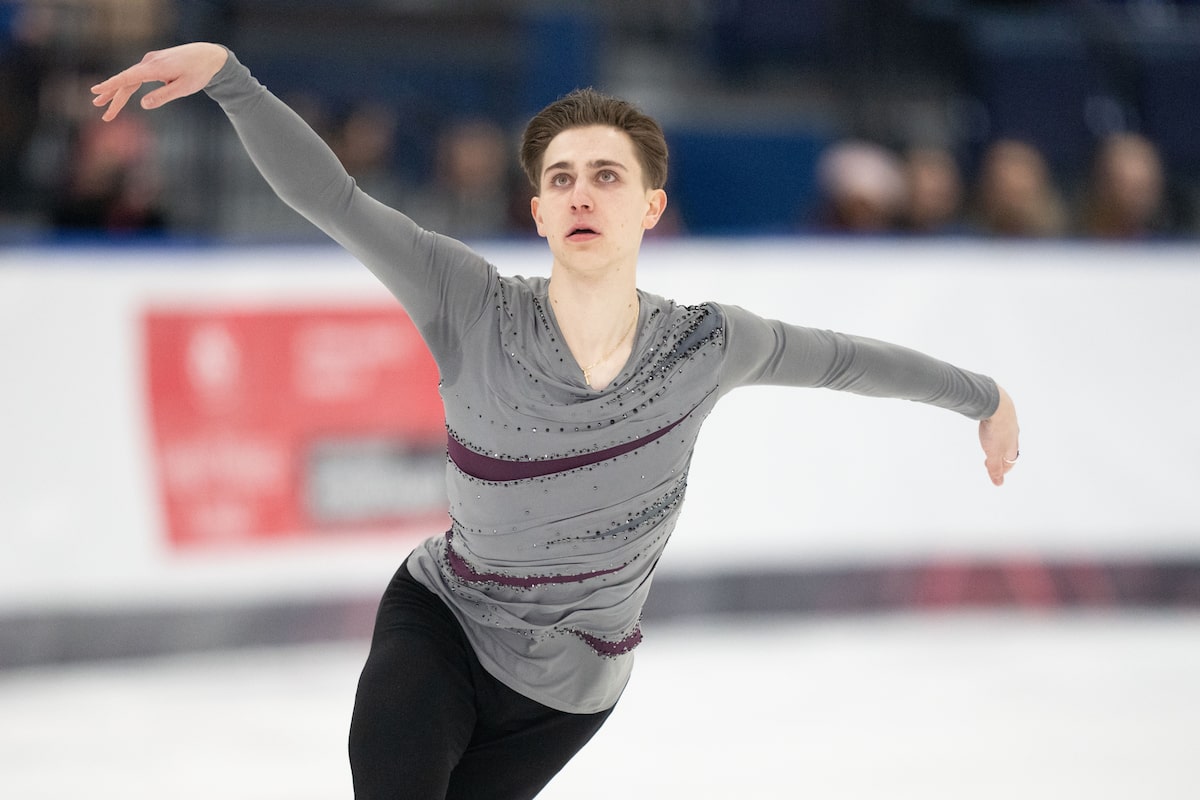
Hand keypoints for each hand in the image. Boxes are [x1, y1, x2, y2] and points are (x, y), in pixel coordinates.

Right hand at [91, 43, 227, 121]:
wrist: (208, 55)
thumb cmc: (198, 72)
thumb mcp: (184, 88)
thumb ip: (163, 96)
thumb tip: (142, 104)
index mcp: (154, 68)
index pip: (127, 78)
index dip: (111, 85)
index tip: (96, 91)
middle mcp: (149, 62)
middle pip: (126, 81)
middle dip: (112, 96)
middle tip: (101, 111)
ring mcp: (150, 61)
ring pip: (130, 78)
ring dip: (118, 92)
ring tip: (103, 103)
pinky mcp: (154, 63)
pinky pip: (137, 75)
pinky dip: (128, 85)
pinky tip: (122, 94)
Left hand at [979, 384, 1019, 485]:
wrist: (996, 405)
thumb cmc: (996, 430)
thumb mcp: (993, 453)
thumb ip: (995, 468)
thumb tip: (999, 484)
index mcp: (1012, 446)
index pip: (1010, 461)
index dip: (1004, 469)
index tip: (996, 473)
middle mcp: (1013, 434)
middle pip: (1008, 449)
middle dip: (1000, 456)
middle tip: (990, 460)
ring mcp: (1008, 422)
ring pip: (1005, 436)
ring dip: (998, 443)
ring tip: (990, 445)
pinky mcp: (1001, 412)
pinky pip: (1000, 424)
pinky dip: (995, 430)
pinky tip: (989, 427)